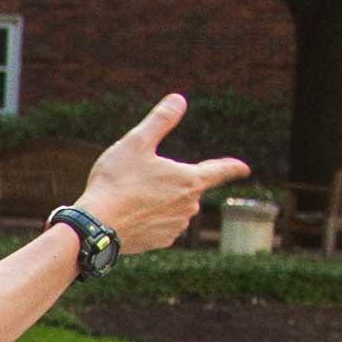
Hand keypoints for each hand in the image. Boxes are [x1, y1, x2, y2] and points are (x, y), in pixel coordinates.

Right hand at [77, 92, 245, 253]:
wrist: (97, 226)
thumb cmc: (117, 182)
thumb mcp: (136, 143)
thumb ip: (160, 120)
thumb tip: (179, 99)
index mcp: (189, 180)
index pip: (219, 171)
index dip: (233, 167)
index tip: (244, 168)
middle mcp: (189, 206)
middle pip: (187, 188)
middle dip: (169, 182)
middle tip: (138, 178)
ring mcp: (176, 227)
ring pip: (173, 207)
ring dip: (158, 200)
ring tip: (130, 197)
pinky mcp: (160, 242)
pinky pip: (160, 225)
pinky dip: (149, 218)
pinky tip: (129, 214)